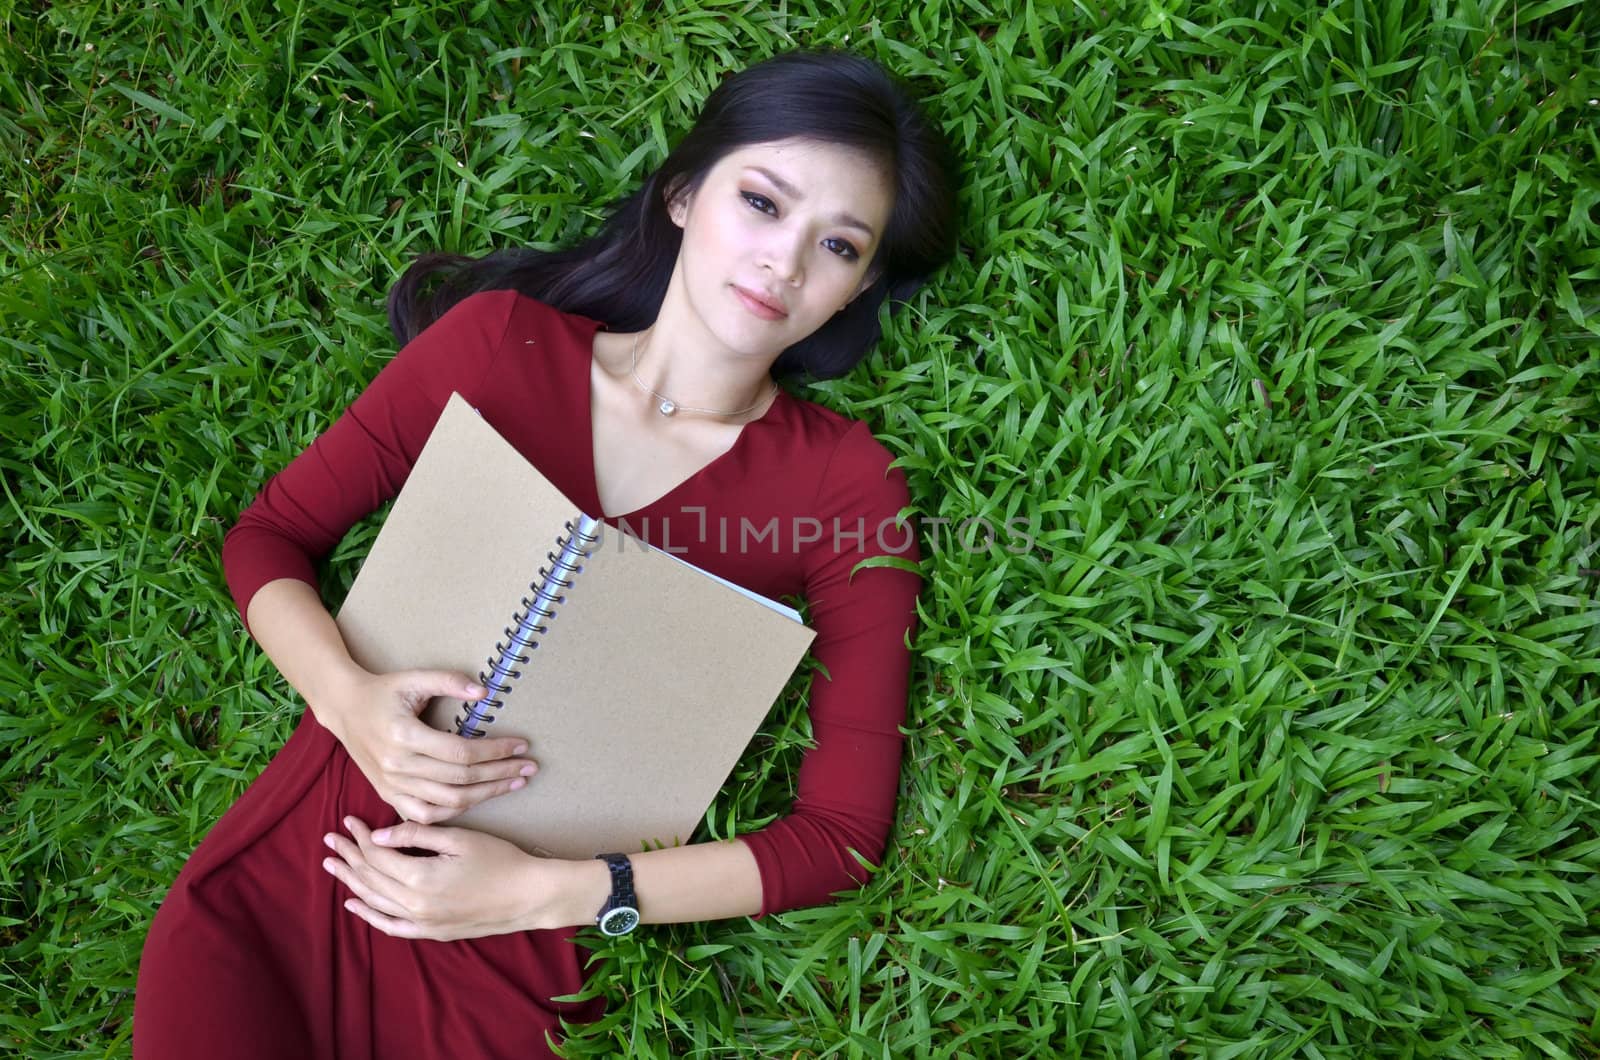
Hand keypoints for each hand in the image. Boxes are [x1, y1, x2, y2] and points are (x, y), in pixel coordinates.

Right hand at [315, 668, 537, 823]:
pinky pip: (426, 814)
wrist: (344, 709)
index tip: (522, 745)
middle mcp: (397, 765)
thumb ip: (448, 681)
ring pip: (447, 801)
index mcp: (404, 735)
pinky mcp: (389, 795)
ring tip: (513, 784)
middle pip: (459, 779)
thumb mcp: (413, 678)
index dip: (496, 751)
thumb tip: (485, 692)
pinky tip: (479, 800)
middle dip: (499, 774)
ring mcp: (392, 785)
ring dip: (485, 795)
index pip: (461, 752)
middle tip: (529, 768)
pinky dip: (455, 811)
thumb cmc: (383, 692)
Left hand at [322, 816, 595, 938]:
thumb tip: (378, 835)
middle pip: (370, 878)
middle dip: (348, 856)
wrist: (528, 896)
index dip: (359, 837)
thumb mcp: (460, 838)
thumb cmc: (500, 860)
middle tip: (330, 838)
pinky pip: (390, 926)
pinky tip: (355, 903)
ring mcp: (422, 922)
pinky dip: (369, 915)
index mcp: (420, 877)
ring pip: (375, 901)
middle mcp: (414, 904)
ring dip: (351, 882)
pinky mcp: (431, 932)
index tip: (349, 820)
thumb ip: (417, 834)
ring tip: (332, 865)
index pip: (376, 855)